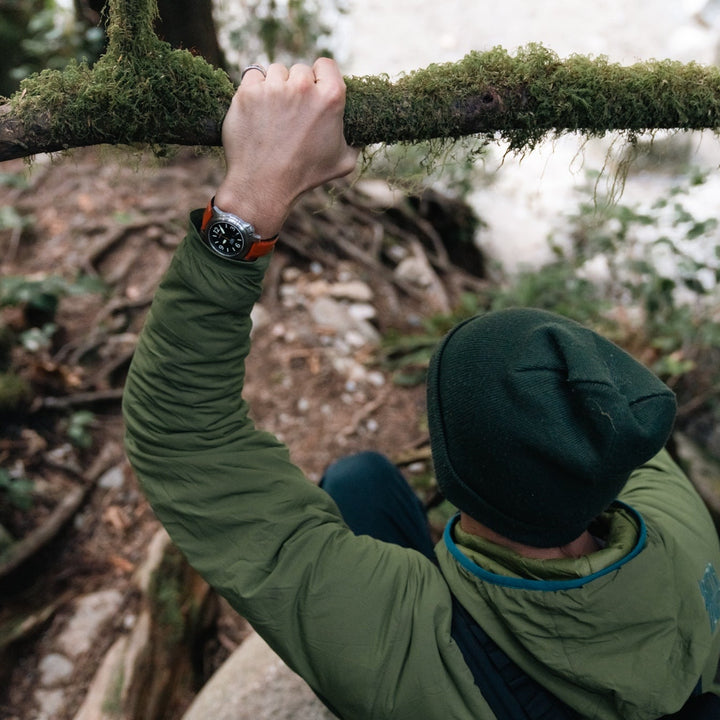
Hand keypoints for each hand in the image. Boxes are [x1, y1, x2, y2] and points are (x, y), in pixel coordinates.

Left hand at [214, 58, 358, 238]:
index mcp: (331, 97)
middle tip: (292, 111)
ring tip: (274, 113)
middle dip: (297, 86)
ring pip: (276, 71)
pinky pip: (252, 75)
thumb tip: (361, 135)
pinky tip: (257, 109)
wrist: (265, 185)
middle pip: (300, 69)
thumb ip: (355, 141)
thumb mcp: (344, 162)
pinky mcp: (248, 92)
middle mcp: (303, 87)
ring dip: (275, 86)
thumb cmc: (306, 175)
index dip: (320, 76)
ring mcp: (273, 88)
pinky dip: (254, 89)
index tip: (314, 89)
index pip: (327, 64)